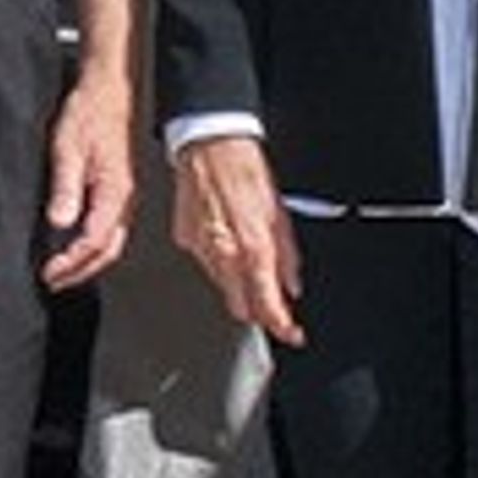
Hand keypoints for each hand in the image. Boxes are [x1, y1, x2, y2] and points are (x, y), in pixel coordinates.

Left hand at [37, 61, 135, 292]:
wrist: (109, 91)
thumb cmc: (90, 113)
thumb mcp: (68, 148)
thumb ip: (65, 187)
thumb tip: (59, 222)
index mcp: (115, 191)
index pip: (95, 241)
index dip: (72, 262)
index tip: (49, 272)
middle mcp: (124, 199)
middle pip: (107, 251)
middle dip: (80, 272)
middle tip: (53, 282)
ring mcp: (124, 197)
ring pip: (111, 243)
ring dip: (86, 262)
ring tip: (62, 272)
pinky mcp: (119, 191)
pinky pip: (110, 228)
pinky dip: (93, 246)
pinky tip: (75, 246)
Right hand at [171, 136, 298, 346]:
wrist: (210, 144)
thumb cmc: (246, 170)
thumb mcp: (280, 215)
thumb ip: (288, 256)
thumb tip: (293, 284)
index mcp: (253, 248)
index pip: (267, 305)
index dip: (282, 326)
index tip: (292, 333)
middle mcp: (224, 255)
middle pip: (240, 306)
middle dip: (257, 308)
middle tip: (272, 301)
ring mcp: (200, 250)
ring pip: (222, 286)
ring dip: (238, 283)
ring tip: (247, 255)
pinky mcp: (184, 240)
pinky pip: (205, 264)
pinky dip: (219, 260)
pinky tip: (226, 238)